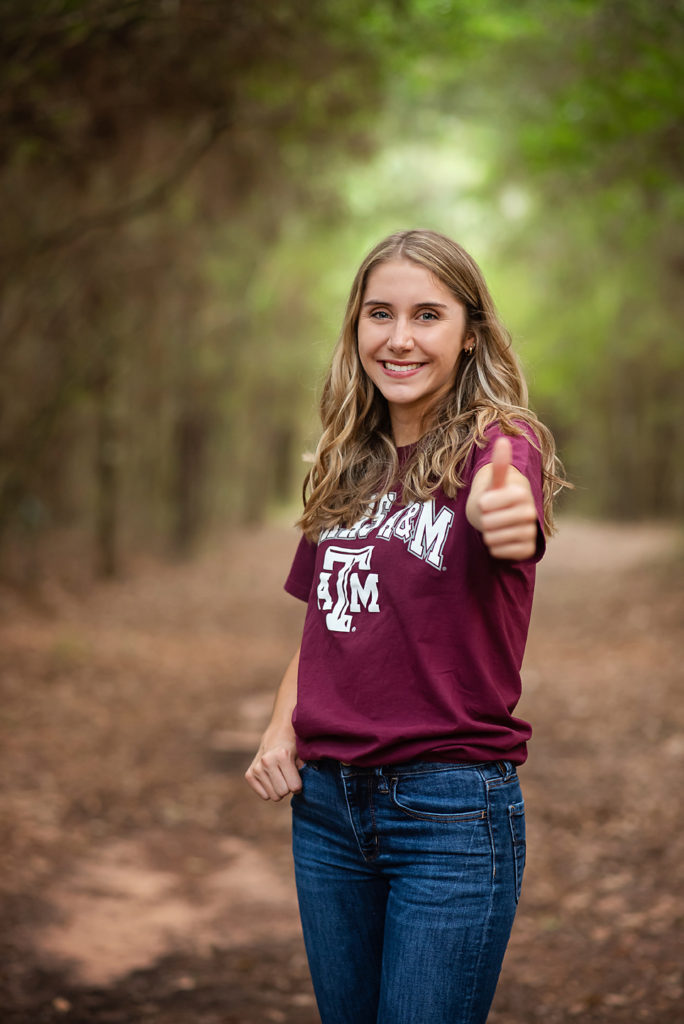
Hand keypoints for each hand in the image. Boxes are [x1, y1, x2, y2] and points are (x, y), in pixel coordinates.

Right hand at [245, 728, 302, 801]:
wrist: (279, 732)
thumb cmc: (294, 745)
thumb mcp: (303, 755)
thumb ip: (305, 770)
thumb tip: (301, 789)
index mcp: (282, 756)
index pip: (294, 787)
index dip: (299, 785)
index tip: (298, 776)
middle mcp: (266, 761)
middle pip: (282, 793)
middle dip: (288, 787)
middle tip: (289, 775)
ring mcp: (256, 768)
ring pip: (273, 796)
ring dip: (279, 789)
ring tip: (280, 774)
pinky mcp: (249, 774)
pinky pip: (264, 795)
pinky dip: (270, 790)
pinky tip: (272, 777)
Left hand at [477, 437, 537, 559]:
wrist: (500, 517)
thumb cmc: (493, 496)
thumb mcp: (492, 481)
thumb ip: (499, 465)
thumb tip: (503, 440)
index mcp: (522, 492)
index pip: (488, 504)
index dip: (482, 504)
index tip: (486, 500)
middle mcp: (531, 512)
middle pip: (489, 523)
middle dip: (483, 520)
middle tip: (490, 515)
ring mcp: (531, 531)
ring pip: (494, 539)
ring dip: (487, 534)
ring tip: (495, 526)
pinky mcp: (528, 548)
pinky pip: (500, 552)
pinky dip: (494, 548)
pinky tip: (501, 539)